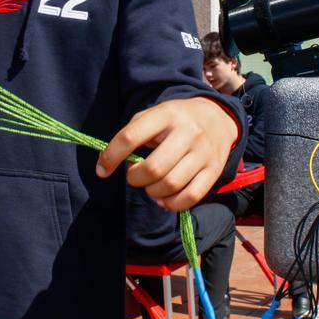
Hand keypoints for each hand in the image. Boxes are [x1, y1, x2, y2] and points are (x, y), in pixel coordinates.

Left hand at [96, 97, 237, 210]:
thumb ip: (131, 135)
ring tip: (150, 186)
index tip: (102, 170)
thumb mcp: (153, 115)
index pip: (131, 137)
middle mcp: (187, 132)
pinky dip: (172, 204)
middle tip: (134, 176)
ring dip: (153, 192)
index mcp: (165, 114)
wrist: (217, 118)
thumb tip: (108, 163)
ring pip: (171, 184)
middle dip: (135, 179)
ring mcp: (203, 152)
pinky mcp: (214, 170)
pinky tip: (164, 198)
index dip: (111, 156)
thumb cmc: (174, 120)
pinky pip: (191, 196)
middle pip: (154, 168)